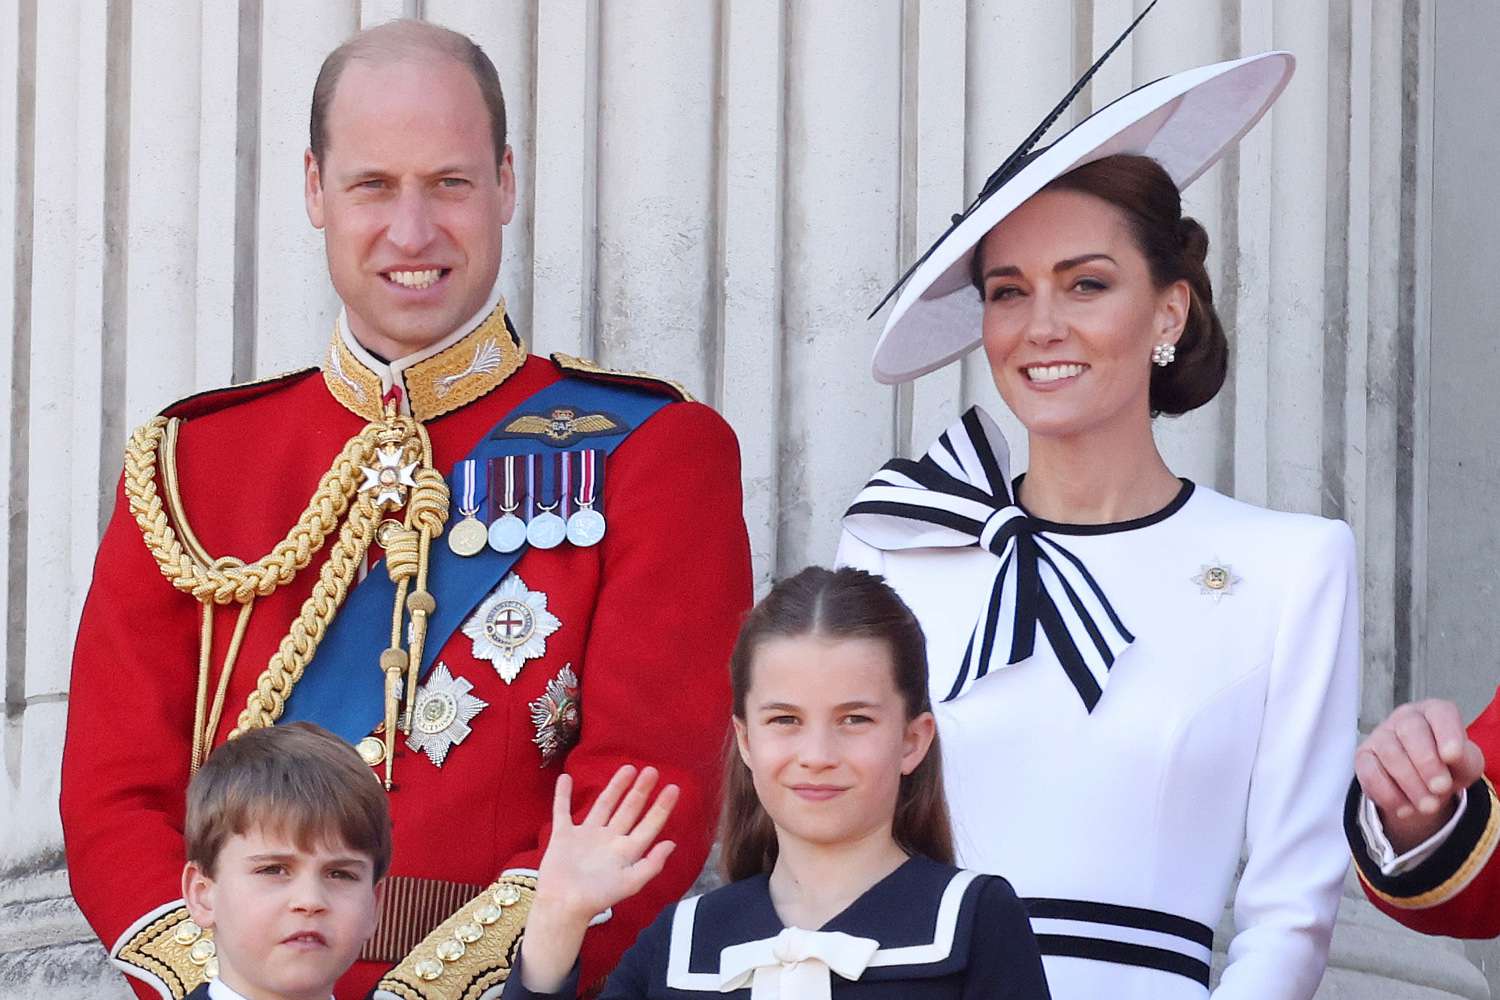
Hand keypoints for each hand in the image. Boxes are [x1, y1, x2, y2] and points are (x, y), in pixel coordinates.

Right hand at [520, 765, 678, 992]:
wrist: (563, 906)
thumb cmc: (597, 899)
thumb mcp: (630, 883)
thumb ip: (651, 864)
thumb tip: (672, 843)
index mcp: (625, 851)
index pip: (648, 825)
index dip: (661, 807)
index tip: (674, 788)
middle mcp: (608, 840)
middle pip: (628, 810)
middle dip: (640, 791)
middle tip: (652, 770)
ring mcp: (586, 836)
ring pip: (603, 805)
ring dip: (615, 787)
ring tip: (628, 768)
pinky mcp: (563, 836)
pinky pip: (562, 811)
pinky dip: (563, 795)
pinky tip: (566, 778)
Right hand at [1356, 699, 1485, 852]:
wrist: (1424, 782)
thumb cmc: (1447, 765)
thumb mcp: (1467, 763)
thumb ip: (1466, 759)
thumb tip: (1452, 757)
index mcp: (1434, 712)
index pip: (1439, 713)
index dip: (1446, 733)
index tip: (1452, 757)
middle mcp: (1405, 718)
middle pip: (1410, 730)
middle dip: (1427, 763)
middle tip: (1440, 788)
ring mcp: (1380, 735)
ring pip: (1389, 753)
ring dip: (1410, 784)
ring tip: (1428, 806)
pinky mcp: (1363, 757)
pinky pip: (1369, 773)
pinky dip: (1388, 794)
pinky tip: (1405, 808)